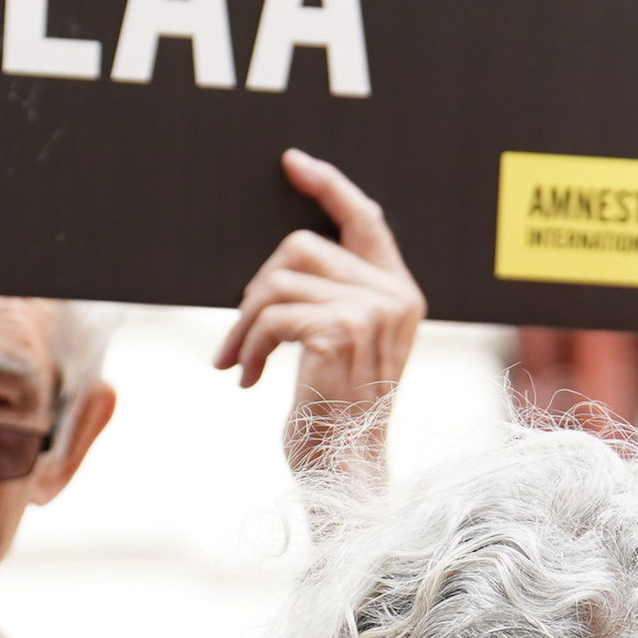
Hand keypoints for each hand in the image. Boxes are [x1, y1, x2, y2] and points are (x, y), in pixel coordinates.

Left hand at [212, 148, 422, 476]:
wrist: (345, 473)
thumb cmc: (335, 415)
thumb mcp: (344, 348)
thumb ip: (335, 298)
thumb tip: (285, 258)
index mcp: (400, 294)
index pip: (365, 218)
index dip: (328, 185)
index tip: (292, 164)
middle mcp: (393, 296)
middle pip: (300, 246)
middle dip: (256, 290)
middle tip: (238, 337)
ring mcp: (371, 311)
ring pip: (277, 280)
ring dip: (243, 324)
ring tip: (238, 362)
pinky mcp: (340, 330)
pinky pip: (271, 314)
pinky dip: (247, 346)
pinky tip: (246, 379)